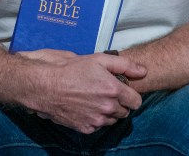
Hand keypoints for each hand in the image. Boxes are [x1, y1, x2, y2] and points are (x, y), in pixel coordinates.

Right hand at [12, 49, 145, 132]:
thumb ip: (125, 65)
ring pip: (112, 120)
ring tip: (95, 99)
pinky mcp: (86, 128)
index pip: (136, 101)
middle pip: (125, 112)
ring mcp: (96, 120)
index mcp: (113, 90)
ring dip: (108, 112)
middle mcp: (107, 108)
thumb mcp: (99, 59)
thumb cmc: (71, 70)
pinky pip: (98, 126)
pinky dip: (96, 119)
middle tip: (107, 92)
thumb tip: (143, 71)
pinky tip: (87, 107)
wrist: (46, 86)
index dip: (131, 95)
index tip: (124, 90)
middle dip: (120, 103)